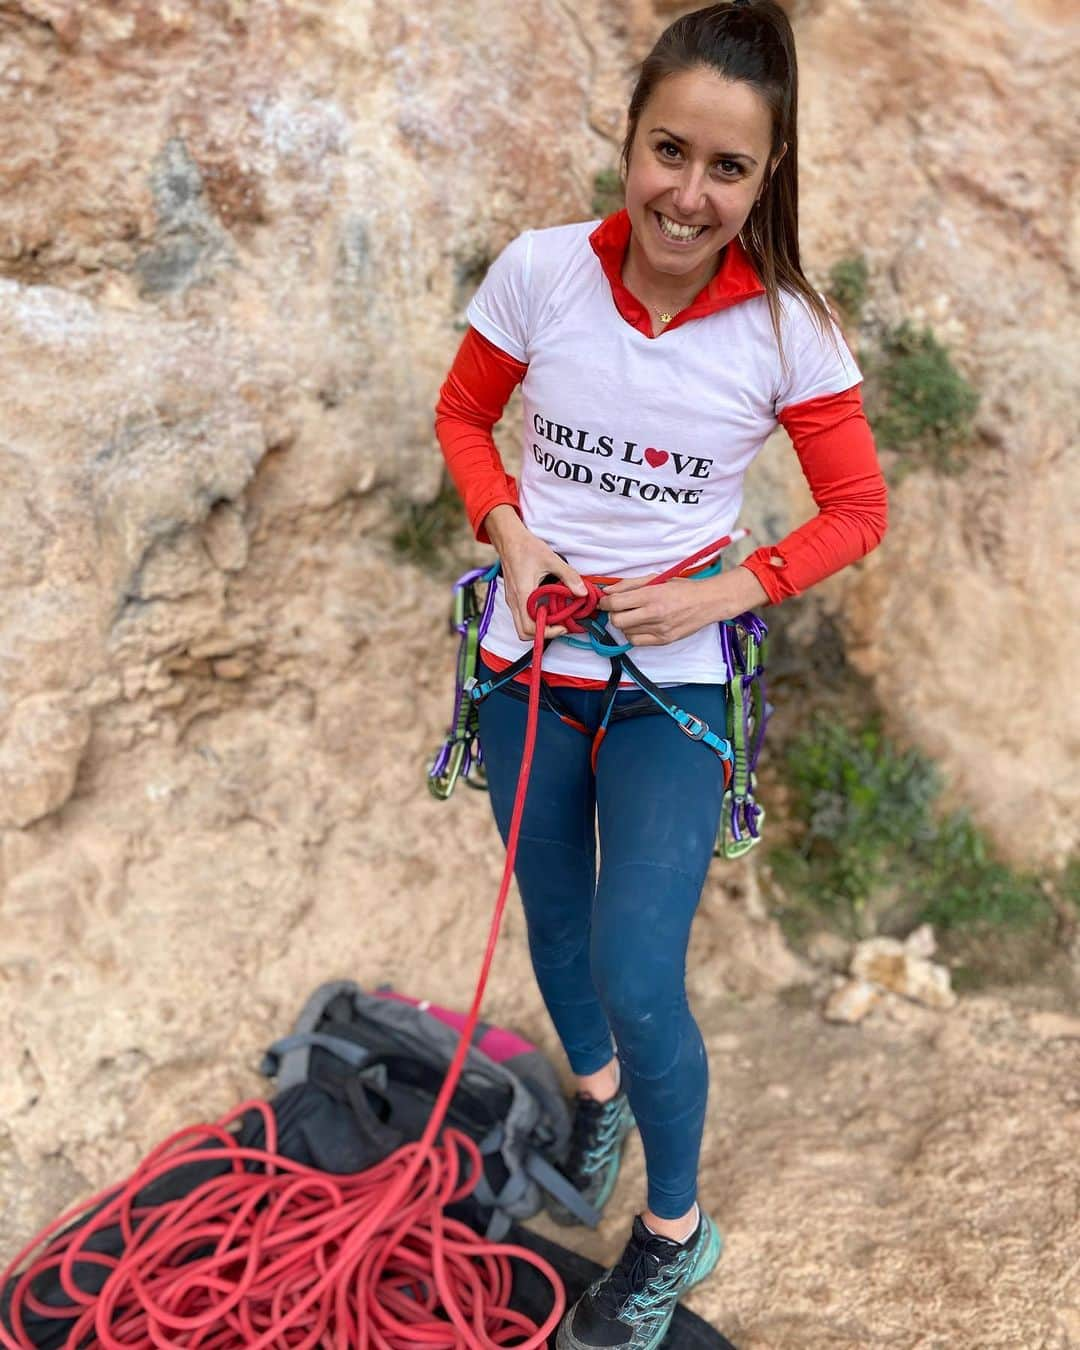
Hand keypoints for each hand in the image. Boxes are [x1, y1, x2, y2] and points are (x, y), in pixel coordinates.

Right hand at [482, 505, 587, 640]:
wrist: (509, 539)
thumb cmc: (527, 547)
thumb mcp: (551, 560)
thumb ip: (569, 577)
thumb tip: (583, 593)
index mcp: (522, 595)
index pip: (530, 628)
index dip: (547, 632)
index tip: (562, 626)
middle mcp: (514, 602)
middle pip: (523, 633)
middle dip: (543, 633)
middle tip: (560, 625)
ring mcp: (512, 601)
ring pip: (521, 626)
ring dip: (538, 626)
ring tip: (555, 618)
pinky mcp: (513, 598)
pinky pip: (521, 616)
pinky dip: (534, 618)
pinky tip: (547, 608)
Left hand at [597, 575, 707, 646]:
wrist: (707, 602)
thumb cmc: (682, 588)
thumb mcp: (656, 578)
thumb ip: (629, 584)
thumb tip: (607, 591)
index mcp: (651, 595)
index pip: (615, 603)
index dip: (605, 603)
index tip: (605, 601)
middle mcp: (654, 614)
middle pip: (617, 620)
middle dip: (613, 614)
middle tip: (619, 609)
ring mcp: (659, 629)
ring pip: (625, 632)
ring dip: (625, 624)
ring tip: (634, 616)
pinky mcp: (663, 640)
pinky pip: (636, 642)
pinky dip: (633, 634)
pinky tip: (640, 626)